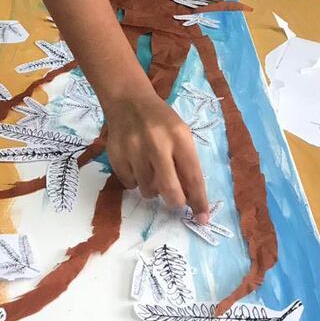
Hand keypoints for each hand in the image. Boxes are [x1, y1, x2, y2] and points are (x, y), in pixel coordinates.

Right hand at [104, 92, 209, 220]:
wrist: (128, 101)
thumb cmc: (161, 120)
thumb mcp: (181, 134)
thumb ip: (186, 163)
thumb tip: (192, 198)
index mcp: (179, 137)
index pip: (193, 176)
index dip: (199, 200)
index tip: (202, 219)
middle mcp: (157, 144)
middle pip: (169, 189)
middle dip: (176, 201)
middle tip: (176, 200)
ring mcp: (134, 150)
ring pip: (148, 190)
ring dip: (154, 188)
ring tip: (153, 170)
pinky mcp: (116, 156)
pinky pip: (130, 184)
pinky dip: (136, 181)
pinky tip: (137, 164)